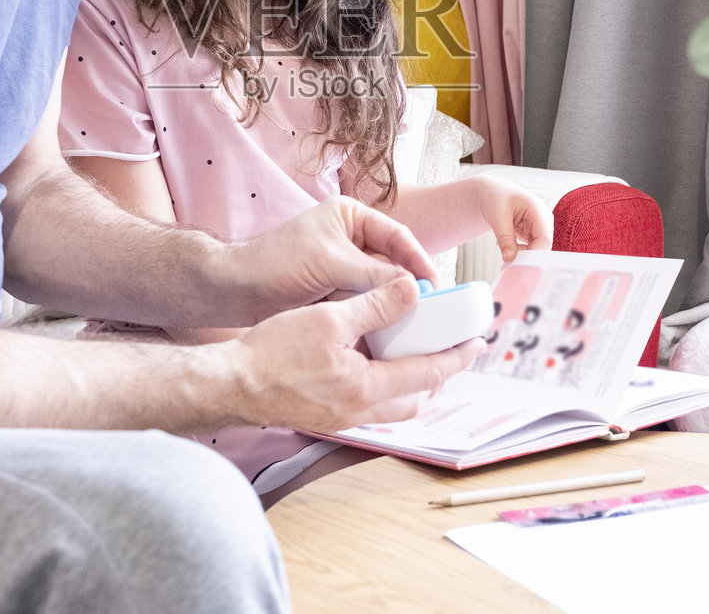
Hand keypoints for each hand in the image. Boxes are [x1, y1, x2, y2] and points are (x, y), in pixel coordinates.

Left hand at [225, 195, 439, 322]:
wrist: (235, 290)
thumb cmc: (276, 263)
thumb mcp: (332, 264)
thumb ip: (374, 276)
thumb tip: (414, 290)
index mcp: (351, 216)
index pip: (398, 236)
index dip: (419, 261)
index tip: (435, 288)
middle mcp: (351, 238)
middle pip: (393, 262)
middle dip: (408, 286)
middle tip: (431, 312)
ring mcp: (343, 266)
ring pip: (380, 286)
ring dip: (391, 304)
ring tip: (412, 325)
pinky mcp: (335, 291)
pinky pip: (364, 302)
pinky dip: (373, 314)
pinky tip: (387, 331)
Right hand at [231, 276, 485, 432]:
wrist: (231, 383)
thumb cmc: (273, 352)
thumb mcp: (329, 318)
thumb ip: (375, 305)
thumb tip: (412, 290)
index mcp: (367, 387)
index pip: (427, 373)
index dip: (456, 357)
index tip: (477, 344)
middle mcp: (359, 411)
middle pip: (416, 400)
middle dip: (438, 377)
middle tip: (451, 353)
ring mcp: (341, 419)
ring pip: (393, 409)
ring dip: (411, 386)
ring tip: (415, 357)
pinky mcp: (325, 417)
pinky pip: (370, 408)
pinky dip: (384, 389)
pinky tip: (372, 366)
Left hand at [470, 176, 553, 262]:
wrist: (492, 193)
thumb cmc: (495, 198)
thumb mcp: (497, 216)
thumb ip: (504, 237)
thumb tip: (509, 258)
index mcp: (538, 210)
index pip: (544, 239)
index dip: (534, 254)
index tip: (517, 264)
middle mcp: (543, 220)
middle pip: (542, 247)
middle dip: (526, 256)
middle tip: (507, 259)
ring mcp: (540, 228)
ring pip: (536, 250)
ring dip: (520, 254)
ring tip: (502, 245)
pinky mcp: (533, 234)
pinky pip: (529, 250)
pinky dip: (517, 251)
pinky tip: (505, 243)